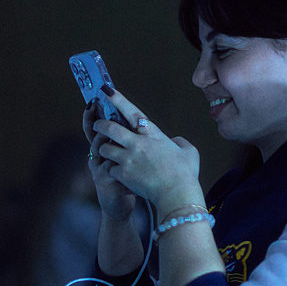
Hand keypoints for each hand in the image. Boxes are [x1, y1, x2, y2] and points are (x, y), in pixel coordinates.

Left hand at [89, 88, 204, 212]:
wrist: (177, 194)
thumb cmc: (185, 174)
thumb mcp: (189, 152)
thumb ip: (180, 143)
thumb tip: (174, 141)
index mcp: (153, 135)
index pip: (132, 112)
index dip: (118, 100)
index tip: (106, 90)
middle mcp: (137, 144)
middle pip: (110, 128)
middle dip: (100, 125)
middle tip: (97, 124)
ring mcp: (128, 158)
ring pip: (105, 148)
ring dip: (104, 150)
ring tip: (108, 153)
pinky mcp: (123, 174)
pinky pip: (109, 168)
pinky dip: (112, 171)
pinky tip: (118, 174)